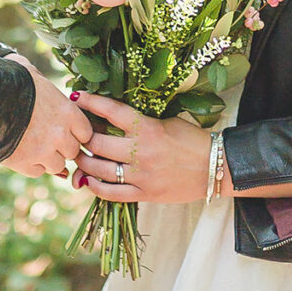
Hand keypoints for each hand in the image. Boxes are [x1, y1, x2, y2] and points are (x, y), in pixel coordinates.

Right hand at [0, 63, 91, 179]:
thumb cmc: (8, 81)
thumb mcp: (30, 73)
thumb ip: (42, 82)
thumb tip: (35, 73)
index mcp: (67, 112)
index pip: (86, 132)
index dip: (76, 132)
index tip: (67, 130)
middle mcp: (60, 134)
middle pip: (73, 151)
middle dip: (63, 147)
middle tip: (50, 140)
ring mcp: (44, 152)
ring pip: (57, 165)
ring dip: (49, 159)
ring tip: (36, 148)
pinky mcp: (25, 164)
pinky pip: (38, 172)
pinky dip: (33, 166)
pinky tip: (24, 155)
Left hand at [73, 93, 212, 203]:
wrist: (216, 167)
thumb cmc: (192, 140)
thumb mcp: (168, 122)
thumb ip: (141, 121)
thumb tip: (111, 116)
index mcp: (148, 128)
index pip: (111, 111)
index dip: (90, 102)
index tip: (76, 96)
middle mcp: (141, 151)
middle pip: (97, 142)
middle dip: (81, 136)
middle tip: (75, 132)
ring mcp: (141, 175)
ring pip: (99, 169)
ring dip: (83, 162)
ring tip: (78, 156)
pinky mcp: (145, 194)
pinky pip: (111, 193)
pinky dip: (95, 186)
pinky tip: (88, 180)